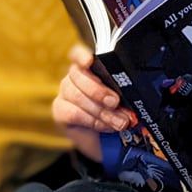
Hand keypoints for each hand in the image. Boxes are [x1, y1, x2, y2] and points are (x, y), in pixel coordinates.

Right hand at [51, 44, 134, 161]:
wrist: (104, 137)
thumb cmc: (116, 110)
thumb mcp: (123, 98)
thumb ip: (123, 92)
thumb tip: (131, 94)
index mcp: (91, 66)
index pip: (78, 54)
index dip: (81, 55)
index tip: (89, 61)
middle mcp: (75, 76)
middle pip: (79, 75)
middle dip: (100, 91)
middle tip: (115, 102)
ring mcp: (65, 92)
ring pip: (78, 96)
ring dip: (101, 111)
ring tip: (119, 121)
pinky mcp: (60, 110)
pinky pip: (73, 113)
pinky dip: (93, 121)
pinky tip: (105, 125)